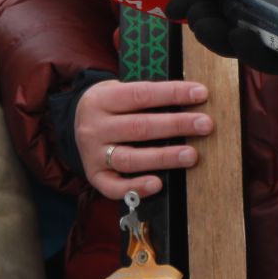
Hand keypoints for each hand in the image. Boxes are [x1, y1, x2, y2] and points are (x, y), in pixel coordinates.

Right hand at [73, 79, 211, 200]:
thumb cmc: (109, 107)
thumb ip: (144, 97)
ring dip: (163, 158)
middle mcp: (95, 127)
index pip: (140, 94)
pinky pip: (114, 187)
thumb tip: (187, 101)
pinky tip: (157, 185)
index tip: (200, 94)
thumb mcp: (117, 91)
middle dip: (176, 125)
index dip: (172, 94)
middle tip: (205, 125)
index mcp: (102, 99)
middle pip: (139, 127)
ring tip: (191, 156)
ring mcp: (93, 153)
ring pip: (130, 158)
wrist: (72, 123)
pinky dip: (136, 188)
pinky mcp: (94, 175)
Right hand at [169, 0, 277, 74]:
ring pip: (246, 53)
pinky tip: (244, 37)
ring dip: (223, 42)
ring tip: (215, 27)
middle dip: (203, 28)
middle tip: (195, 15)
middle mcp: (267, 22)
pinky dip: (257, 53)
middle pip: (225, 37)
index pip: (216, 13)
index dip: (194, 12)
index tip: (177, 7)